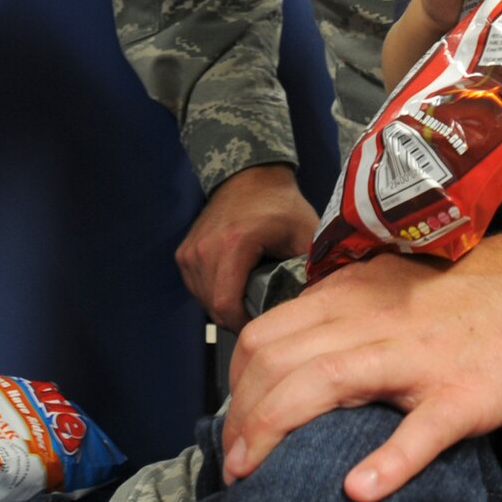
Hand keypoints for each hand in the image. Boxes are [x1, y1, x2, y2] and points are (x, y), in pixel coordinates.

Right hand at [177, 165, 317, 329]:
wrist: (252, 177)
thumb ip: (313, 269)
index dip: (247, 324)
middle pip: (215, 308)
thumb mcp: (306, 234)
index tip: (268, 323)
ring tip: (251, 296)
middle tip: (264, 310)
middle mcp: (205, 249)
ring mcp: (191, 251)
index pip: (227, 306)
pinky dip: (213, 294)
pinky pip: (196, 289)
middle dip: (239, 318)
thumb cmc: (281, 205)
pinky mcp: (184, 253)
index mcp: (234, 244)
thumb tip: (317, 307)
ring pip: (204, 301)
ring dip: (226, 307)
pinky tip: (235, 285)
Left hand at [221, 214, 501, 501]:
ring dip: (276, 430)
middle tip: (234, 463)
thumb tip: (284, 357)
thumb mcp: (385, 287)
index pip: (265, 336)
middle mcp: (373, 320)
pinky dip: (386, 463)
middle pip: (280, 362)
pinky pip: (418, 432)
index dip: (235, 387)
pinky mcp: (462, 396)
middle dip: (242, 418)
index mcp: (350, 295)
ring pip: (325, 383)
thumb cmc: (460, 294)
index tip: (232, 426)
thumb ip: (336, 315)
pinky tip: (358, 490)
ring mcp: (417, 359)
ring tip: (255, 474)